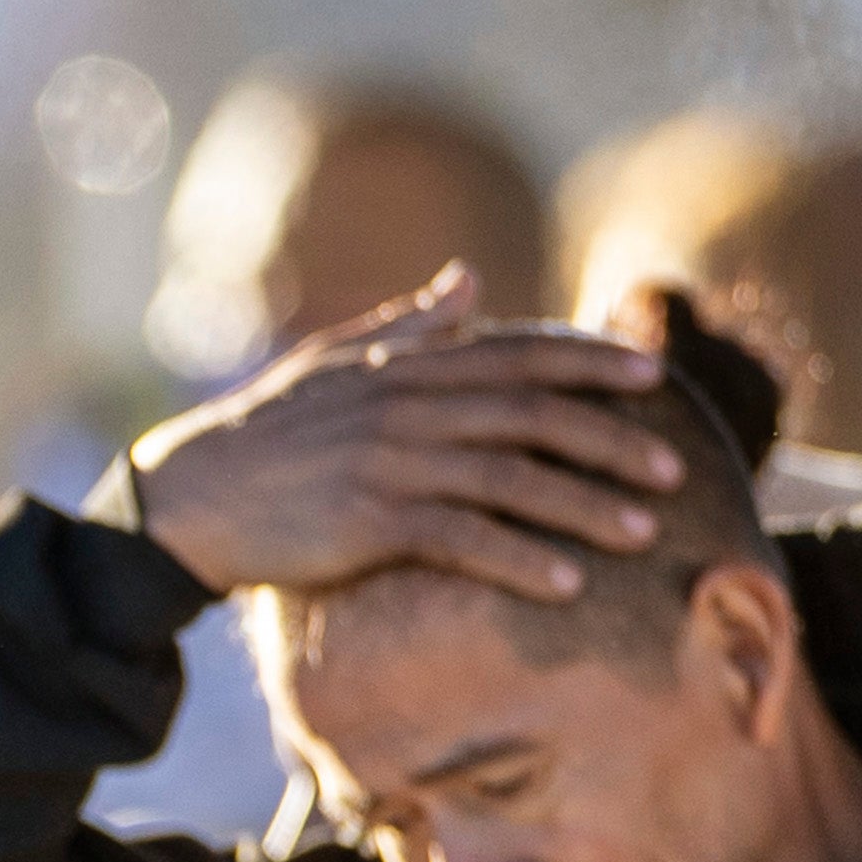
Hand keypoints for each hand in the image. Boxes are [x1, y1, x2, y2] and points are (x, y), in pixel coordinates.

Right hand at [121, 270, 684, 606]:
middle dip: (609, 441)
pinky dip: (520, 559)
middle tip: (672, 470)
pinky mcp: (369, 521)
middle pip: (532, 416)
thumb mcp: (333, 364)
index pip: (517, 354)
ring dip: (584, 506)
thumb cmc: (263, 434)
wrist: (189, 497)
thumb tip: (468, 278)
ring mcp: (390, 463)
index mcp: (406, 367)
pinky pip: (463, 539)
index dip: (590, 361)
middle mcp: (407, 406)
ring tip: (644, 533)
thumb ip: (408, 326)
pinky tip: (567, 583)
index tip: (650, 376)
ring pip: (511, 478)